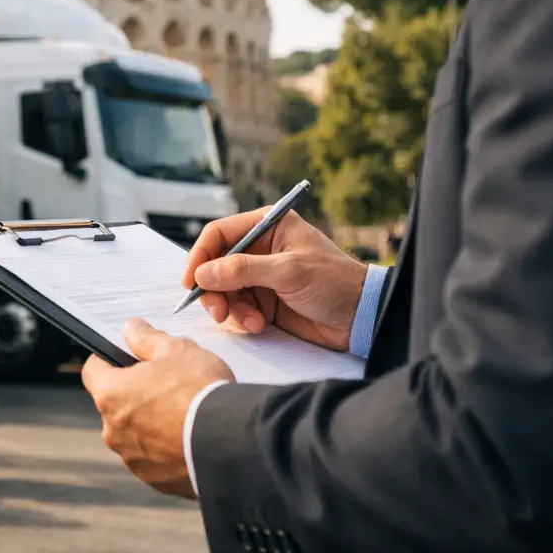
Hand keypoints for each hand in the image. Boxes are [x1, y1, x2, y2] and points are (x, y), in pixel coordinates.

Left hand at [81, 319, 234, 498]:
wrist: (230, 442)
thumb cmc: (199, 390)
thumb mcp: (176, 349)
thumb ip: (147, 338)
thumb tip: (131, 329)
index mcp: (111, 395)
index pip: (93, 371)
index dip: (107, 359)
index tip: (124, 355)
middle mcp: (113, 431)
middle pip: (116, 404)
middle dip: (135, 393)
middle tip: (166, 384)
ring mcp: (133, 459)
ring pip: (135, 434)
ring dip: (150, 424)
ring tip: (183, 414)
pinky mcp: (155, 480)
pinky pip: (154, 459)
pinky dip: (166, 449)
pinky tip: (189, 438)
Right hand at [183, 208, 367, 351]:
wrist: (361, 318)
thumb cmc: (334, 282)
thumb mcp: (288, 272)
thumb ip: (243, 270)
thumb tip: (203, 274)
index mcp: (267, 226)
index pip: (219, 234)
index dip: (200, 256)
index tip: (191, 282)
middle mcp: (259, 248)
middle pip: (215, 264)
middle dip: (213, 289)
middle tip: (217, 311)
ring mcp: (260, 276)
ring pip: (223, 290)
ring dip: (230, 308)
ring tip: (250, 322)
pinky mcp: (263, 301)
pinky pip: (237, 308)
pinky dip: (241, 319)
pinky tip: (259, 325)